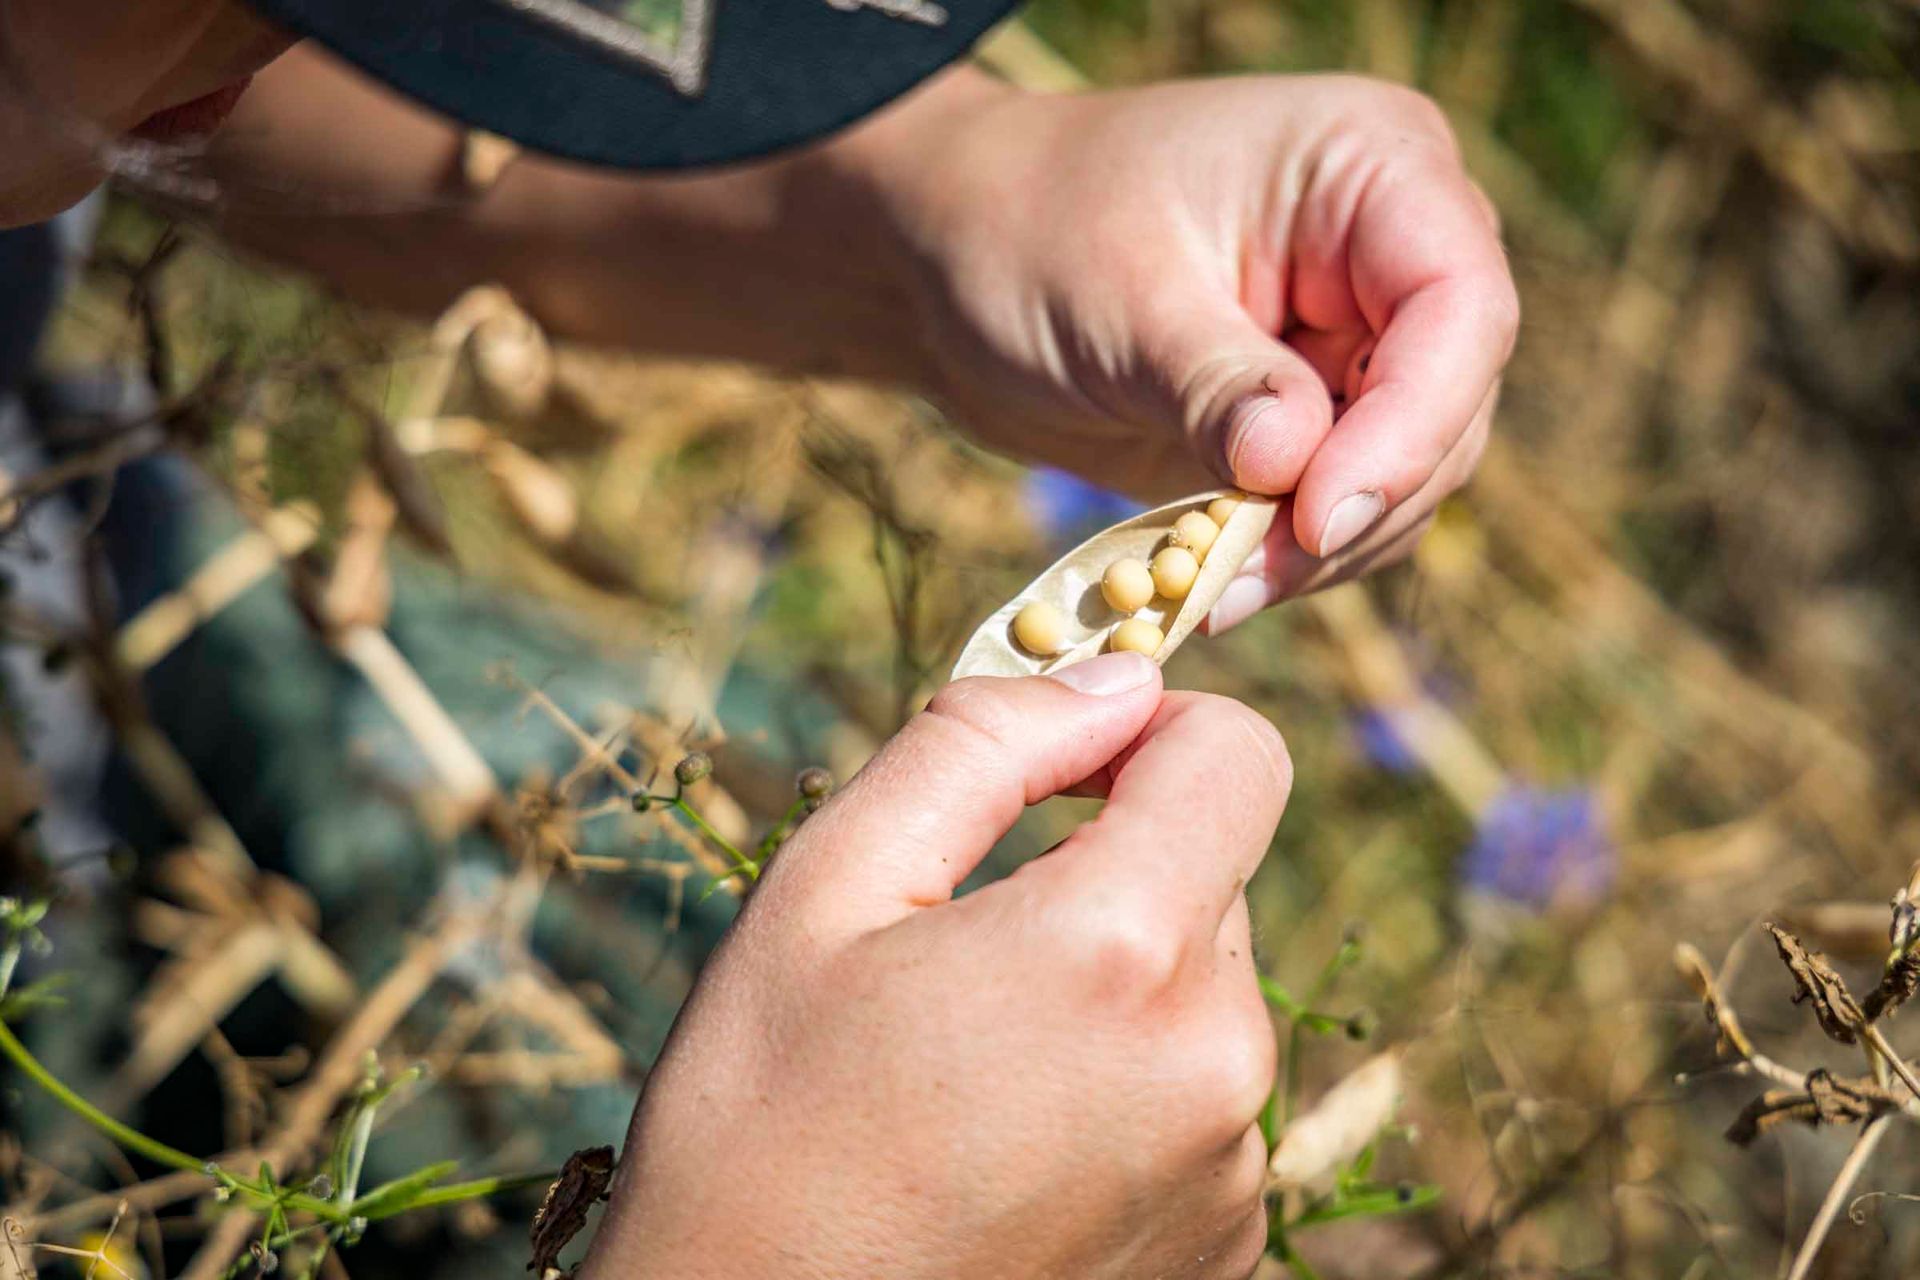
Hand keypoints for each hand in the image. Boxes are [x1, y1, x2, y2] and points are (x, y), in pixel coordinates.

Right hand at [582, 652, 1289, 1278]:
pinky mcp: (1224, 1250)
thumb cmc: (759, 1127)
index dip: (1152, 730)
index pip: (1239, 754)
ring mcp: (1231, 1174)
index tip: (1060, 776)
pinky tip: (1008, 1151)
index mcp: (1121, 949)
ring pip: (1199, 995)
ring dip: (1112, 992)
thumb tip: (1112, 675)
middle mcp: (1216, 1064)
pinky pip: (1201, 1104)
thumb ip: (982, 746)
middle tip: (959, 959)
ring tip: (968, 1073)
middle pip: (1213, 878)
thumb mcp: (826, 891)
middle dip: (1108, 876)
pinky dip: (1127, 1093)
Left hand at [861, 72, 1516, 626]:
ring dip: (1314, 552)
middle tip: (1236, 580)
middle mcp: (1392, 253)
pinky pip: (1340, 509)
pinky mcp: (1315, 418)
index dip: (1408, 426)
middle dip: (1351, 507)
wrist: (954, 261)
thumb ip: (1218, 387)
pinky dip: (1283, 558)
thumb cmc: (1026, 232)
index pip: (1457, 307)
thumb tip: (1296, 473)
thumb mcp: (1119, 305)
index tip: (1314, 516)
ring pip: (1404, 479)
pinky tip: (1205, 584)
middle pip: (1445, 407)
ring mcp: (1361, 341)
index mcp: (1372, 168)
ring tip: (1204, 592)